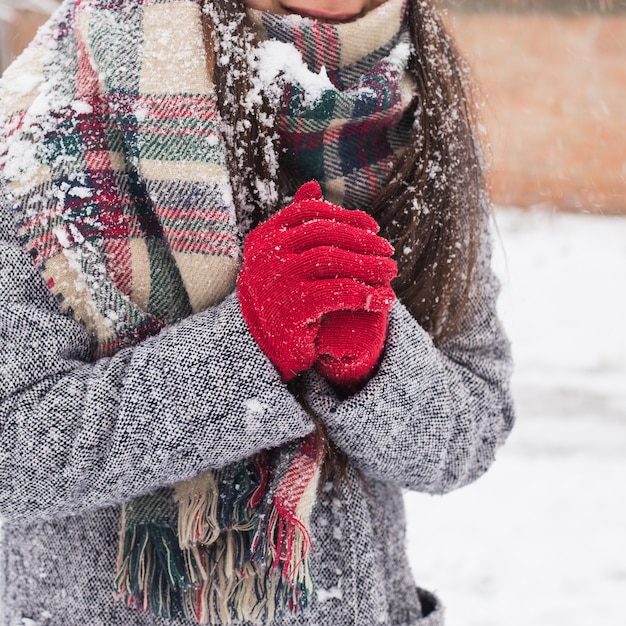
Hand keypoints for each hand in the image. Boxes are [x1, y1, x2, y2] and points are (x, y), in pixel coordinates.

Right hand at [237, 181, 395, 381]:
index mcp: (262, 237)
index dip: (345, 216)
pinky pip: (339, 292)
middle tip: (388, 251)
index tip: (373, 227)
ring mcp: (277, 279)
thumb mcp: (278, 257)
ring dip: (370, 265)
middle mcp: (265, 254)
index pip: (309, 212)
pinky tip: (384, 300)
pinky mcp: (292, 308)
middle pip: (325, 233)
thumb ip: (294, 223)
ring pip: (334, 260)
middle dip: (363, 240)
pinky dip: (367, 294)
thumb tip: (312, 185)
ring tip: (391, 272)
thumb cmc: (275, 298)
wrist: (257, 349)